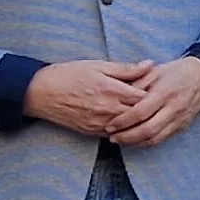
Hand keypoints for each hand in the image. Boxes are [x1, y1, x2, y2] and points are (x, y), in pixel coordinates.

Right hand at [26, 59, 153, 135]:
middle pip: (140, 114)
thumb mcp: (98, 66)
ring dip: (137, 121)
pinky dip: (124, 129)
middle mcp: (108, 109)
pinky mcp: (92, 132)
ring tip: (145, 113)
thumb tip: (150, 65)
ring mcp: (100, 123)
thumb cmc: (69, 75)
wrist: (40, 93)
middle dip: (149, 109)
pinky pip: (115, 134)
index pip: (145, 97)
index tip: (159, 89)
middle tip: (156, 102)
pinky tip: (128, 122)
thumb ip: (126, 69)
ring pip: (129, 127)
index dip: (154, 93)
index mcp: (112, 90)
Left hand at [104, 57, 199, 147]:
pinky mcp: (182, 126)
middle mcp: (174, 108)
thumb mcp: (154, 72)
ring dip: (135, 142)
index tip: (109, 125)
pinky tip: (135, 141)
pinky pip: (162, 139)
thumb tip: (118, 98)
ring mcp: (179, 119)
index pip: (141, 112)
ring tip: (120, 140)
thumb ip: (136, 84)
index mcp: (164, 92)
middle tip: (112, 136)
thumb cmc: (175, 72)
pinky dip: (146, 142)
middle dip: (127, 136)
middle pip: (148, 129)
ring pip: (155, 138)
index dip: (123, 121)